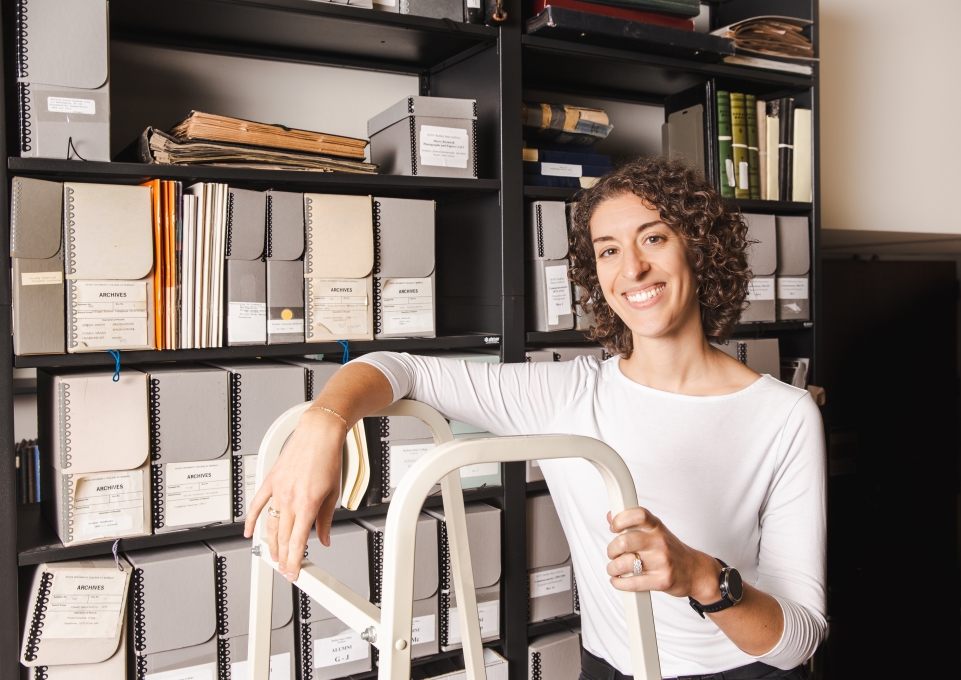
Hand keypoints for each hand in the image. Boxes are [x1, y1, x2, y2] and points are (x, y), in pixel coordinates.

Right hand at [243, 408, 346, 580]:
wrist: (318, 435)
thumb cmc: (328, 459)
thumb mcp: (333, 493)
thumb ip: (325, 520)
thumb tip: (324, 539)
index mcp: (307, 505)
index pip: (297, 543)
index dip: (294, 562)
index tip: (294, 573)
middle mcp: (290, 500)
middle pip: (282, 538)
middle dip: (283, 557)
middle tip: (285, 569)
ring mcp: (277, 492)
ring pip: (270, 525)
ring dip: (271, 544)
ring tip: (274, 556)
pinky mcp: (270, 482)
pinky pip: (256, 505)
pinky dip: (250, 521)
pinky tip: (248, 533)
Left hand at [605, 507, 721, 602]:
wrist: (697, 572)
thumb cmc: (672, 551)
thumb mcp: (656, 532)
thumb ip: (634, 524)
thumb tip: (611, 515)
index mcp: (657, 527)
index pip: (638, 515)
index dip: (621, 519)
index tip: (614, 527)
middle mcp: (659, 542)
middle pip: (625, 542)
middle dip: (612, 549)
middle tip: (613, 553)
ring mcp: (661, 562)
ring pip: (625, 563)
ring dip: (613, 568)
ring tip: (614, 569)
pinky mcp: (661, 581)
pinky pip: (632, 583)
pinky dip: (619, 583)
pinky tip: (618, 581)